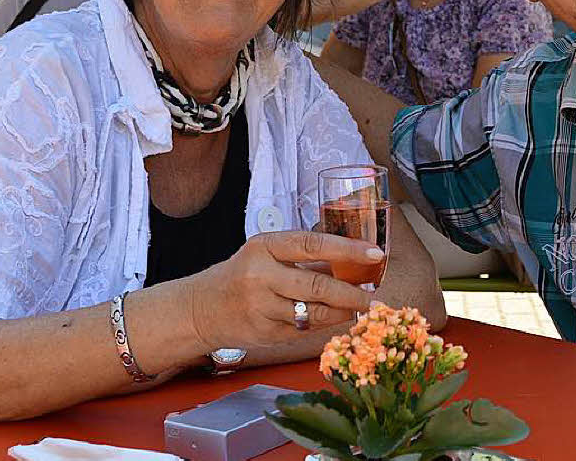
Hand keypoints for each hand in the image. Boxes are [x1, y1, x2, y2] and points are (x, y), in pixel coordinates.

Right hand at [189, 231, 381, 349]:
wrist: (199, 309)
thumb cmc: (241, 276)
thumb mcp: (265, 254)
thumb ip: (304, 256)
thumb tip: (352, 259)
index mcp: (264, 246)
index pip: (312, 242)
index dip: (347, 248)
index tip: (375, 253)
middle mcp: (259, 274)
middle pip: (316, 285)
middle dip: (351, 293)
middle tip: (373, 297)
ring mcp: (260, 306)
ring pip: (313, 313)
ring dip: (341, 312)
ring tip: (357, 308)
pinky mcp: (263, 332)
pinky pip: (303, 330)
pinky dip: (322, 325)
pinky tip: (332, 319)